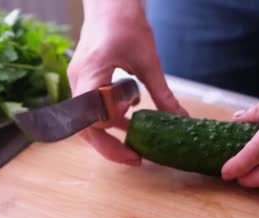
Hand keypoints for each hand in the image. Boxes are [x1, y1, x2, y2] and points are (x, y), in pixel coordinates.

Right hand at [68, 0, 185, 165]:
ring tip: (134, 150)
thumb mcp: (149, 61)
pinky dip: (109, 121)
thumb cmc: (126, 23)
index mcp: (91, 73)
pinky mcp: (84, 83)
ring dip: (108, 137)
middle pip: (85, 127)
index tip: (136, 139)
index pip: (93, 115)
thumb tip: (181, 120)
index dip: (113, 130)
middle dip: (108, 147)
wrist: (110, 3)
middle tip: (135, 160)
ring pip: (86, 123)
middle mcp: (77, 81)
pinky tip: (130, 124)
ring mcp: (77, 83)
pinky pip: (91, 111)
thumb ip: (162, 94)